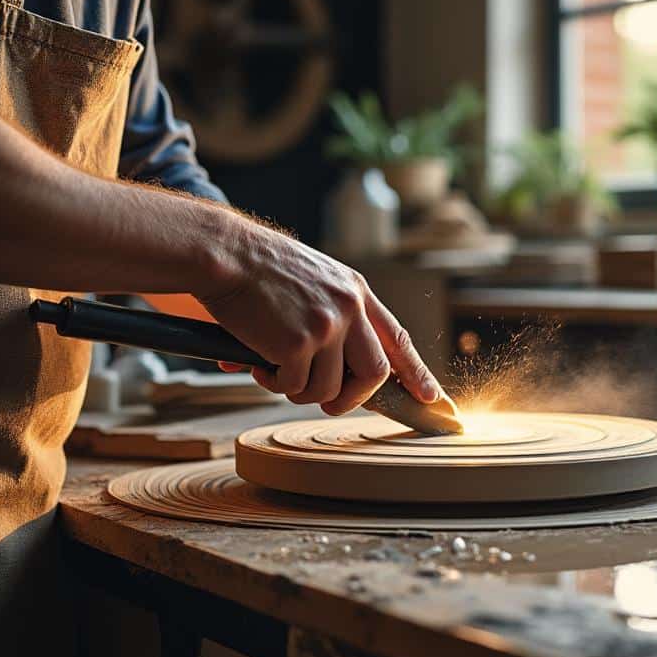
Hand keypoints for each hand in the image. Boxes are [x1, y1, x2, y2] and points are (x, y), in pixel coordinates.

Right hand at [200, 220, 440, 414]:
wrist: (225, 253)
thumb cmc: (258, 270)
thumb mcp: (315, 279)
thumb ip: (336, 313)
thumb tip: (343, 366)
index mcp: (355, 291)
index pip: (397, 338)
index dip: (416, 372)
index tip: (431, 397)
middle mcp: (349, 308)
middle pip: (374, 374)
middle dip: (352, 398)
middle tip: (328, 402)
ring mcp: (327, 326)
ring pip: (329, 388)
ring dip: (301, 391)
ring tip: (275, 371)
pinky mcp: (299, 343)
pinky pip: (294, 386)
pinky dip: (274, 384)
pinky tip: (258, 364)